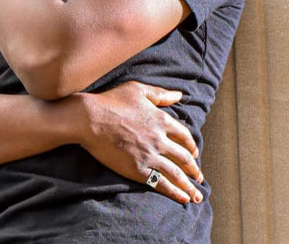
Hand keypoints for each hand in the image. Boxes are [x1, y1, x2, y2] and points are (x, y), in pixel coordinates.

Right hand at [74, 81, 203, 204]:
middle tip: (199, 178)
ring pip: (176, 173)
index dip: (191, 147)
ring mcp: (150, 155)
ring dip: (189, 185)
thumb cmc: (110, 101)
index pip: (184, 137)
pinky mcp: (137, 169)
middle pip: (184, 157)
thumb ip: (160, 94)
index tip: (194, 154)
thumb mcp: (137, 90)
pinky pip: (161, 183)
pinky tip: (182, 198)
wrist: (89, 118)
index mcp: (162, 120)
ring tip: (196, 195)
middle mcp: (160, 139)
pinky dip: (174, 192)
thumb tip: (179, 95)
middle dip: (194, 170)